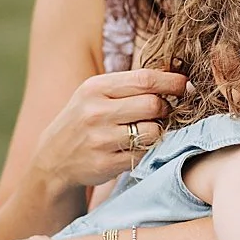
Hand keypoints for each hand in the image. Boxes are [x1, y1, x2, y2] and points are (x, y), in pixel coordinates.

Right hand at [30, 69, 185, 191]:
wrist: (53, 157)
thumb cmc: (84, 119)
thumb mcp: (97, 94)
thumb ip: (131, 84)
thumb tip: (177, 75)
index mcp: (95, 88)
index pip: (145, 79)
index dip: (172, 82)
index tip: (185, 85)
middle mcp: (95, 112)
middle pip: (154, 105)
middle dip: (166, 108)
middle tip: (163, 112)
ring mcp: (100, 140)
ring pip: (153, 131)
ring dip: (157, 131)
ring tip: (146, 130)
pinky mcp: (105, 164)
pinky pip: (144, 154)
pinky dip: (146, 150)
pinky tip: (134, 147)